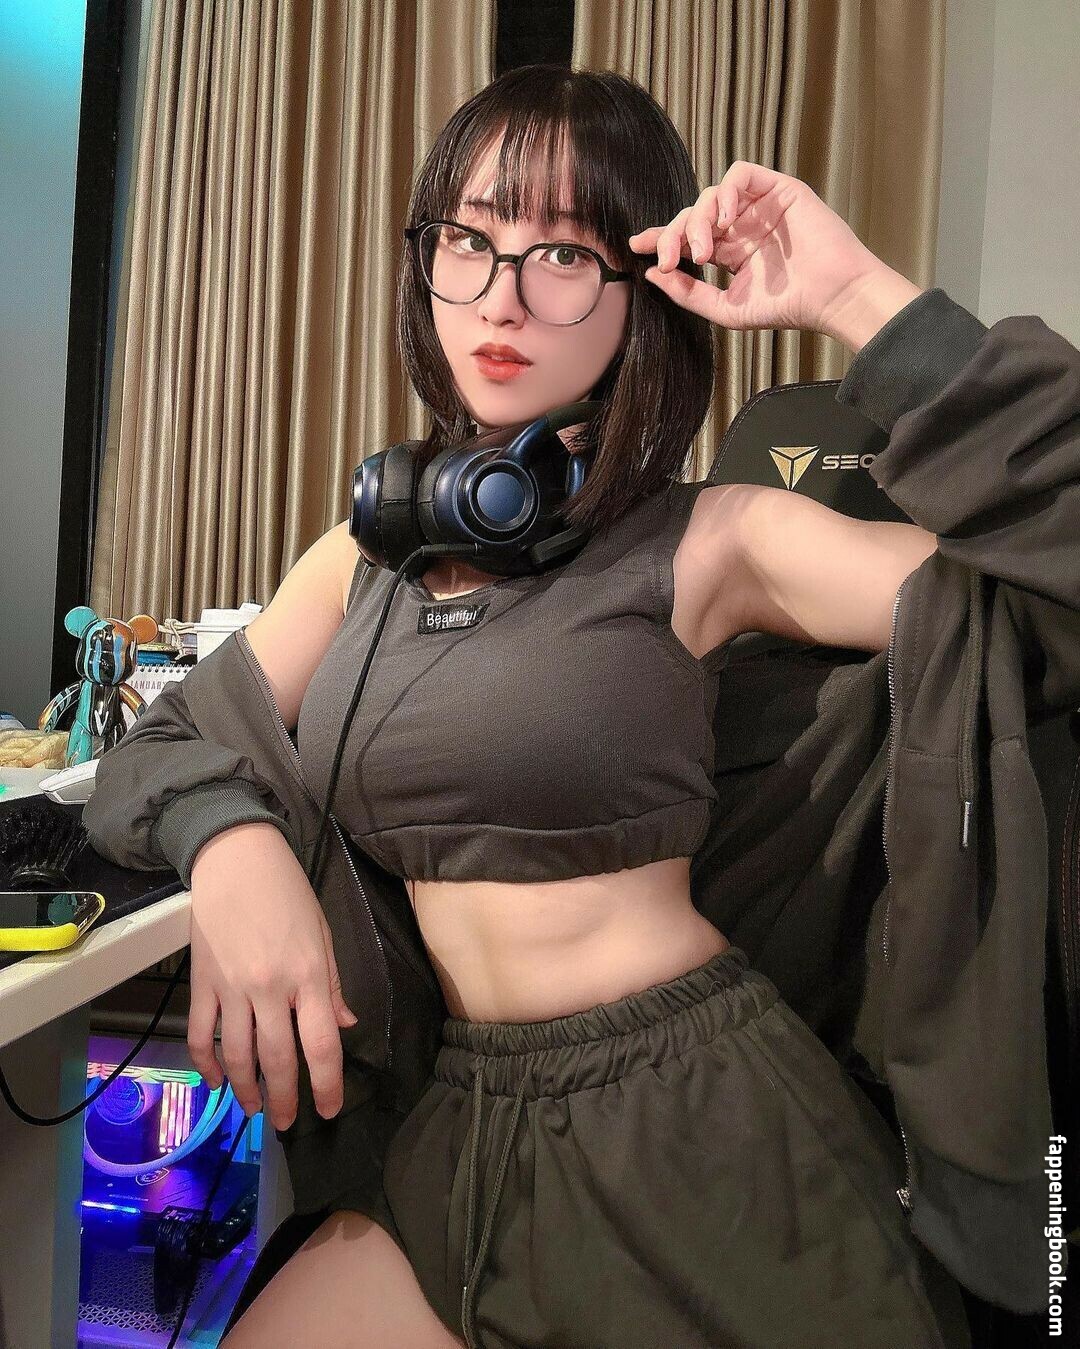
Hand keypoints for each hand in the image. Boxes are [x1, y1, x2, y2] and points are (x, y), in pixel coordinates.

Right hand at [186, 821, 358, 1130]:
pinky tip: (217, 1081)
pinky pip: (201, 1034)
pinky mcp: (202, 983)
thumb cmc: (288, 892)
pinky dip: (207, 1063)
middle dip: (285, 1099)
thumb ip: (332, 985)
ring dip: (246, 1090)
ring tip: (255, 1109)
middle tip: (286, 1124)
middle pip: (278, 1059)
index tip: (330, 1109)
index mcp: (309, 975)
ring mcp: (232, 987)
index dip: (327, 1085)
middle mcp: (271, 987)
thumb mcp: (323, 933)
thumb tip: (344, 1028)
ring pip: (237, 1055)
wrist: (236, 858)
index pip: (321, 1045)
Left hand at [628, 160, 922, 350]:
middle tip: (673, 259)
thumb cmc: (786, 306)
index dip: (662, 237)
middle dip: (675, 234)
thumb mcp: (727, 308)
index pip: (688, 237)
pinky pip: (741, 174)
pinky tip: (726, 220)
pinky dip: (726, 192)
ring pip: (711, 195)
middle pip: (692, 215)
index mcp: (730, 251)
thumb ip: (690, 293)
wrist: (830, 295)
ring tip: (705, 250)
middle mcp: (742, 226)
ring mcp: (759, 206)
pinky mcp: (778, 189)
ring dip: (699, 220)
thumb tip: (653, 274)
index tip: (638, 246)